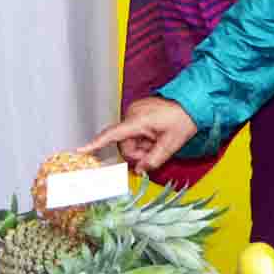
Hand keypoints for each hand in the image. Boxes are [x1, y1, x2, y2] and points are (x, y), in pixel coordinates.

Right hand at [79, 96, 198, 172]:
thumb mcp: (171, 144)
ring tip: (158, 141)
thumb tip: (140, 170)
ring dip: (142, 145)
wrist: (192, 102)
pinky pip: (134, 131)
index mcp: (138, 120)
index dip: (96, 143)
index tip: (81, 150)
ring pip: (129, 139)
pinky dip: (143, 138)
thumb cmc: (183, 120)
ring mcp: (134, 111)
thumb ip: (154, 159)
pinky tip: (155, 135)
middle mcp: (132, 113)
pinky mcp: (137, 112)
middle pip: (125, 143)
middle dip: (138, 152)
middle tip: (155, 150)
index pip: (113, 134)